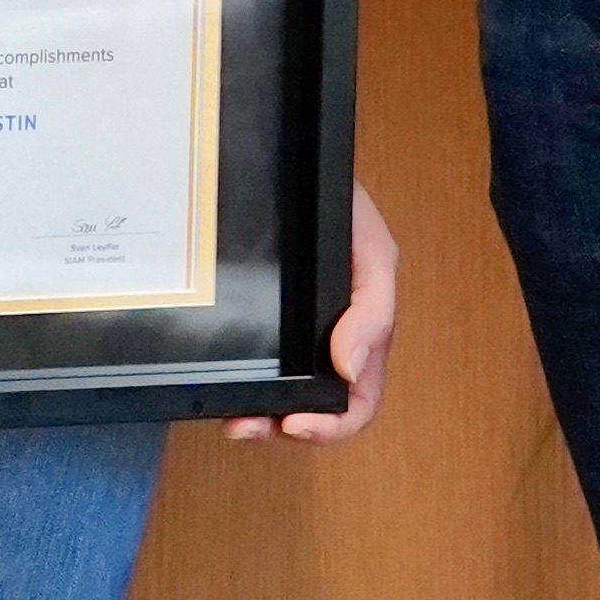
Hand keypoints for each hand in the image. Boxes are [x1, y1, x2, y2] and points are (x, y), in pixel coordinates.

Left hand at [232, 178, 397, 444]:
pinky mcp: (265, 325)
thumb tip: (348, 366)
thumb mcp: (375, 253)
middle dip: (281, 428)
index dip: (332, 425)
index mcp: (363, 336)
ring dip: (259, 416)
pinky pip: (258, 367)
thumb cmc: (346, 212)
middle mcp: (330, 345)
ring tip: (232, 417)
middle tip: (244, 425)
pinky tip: (224, 387)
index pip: (357, 402)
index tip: (296, 422)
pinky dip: (243, 386)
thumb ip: (373, 311)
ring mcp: (296, 338)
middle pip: (314, 410)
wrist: (303, 171)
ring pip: (282, 397)